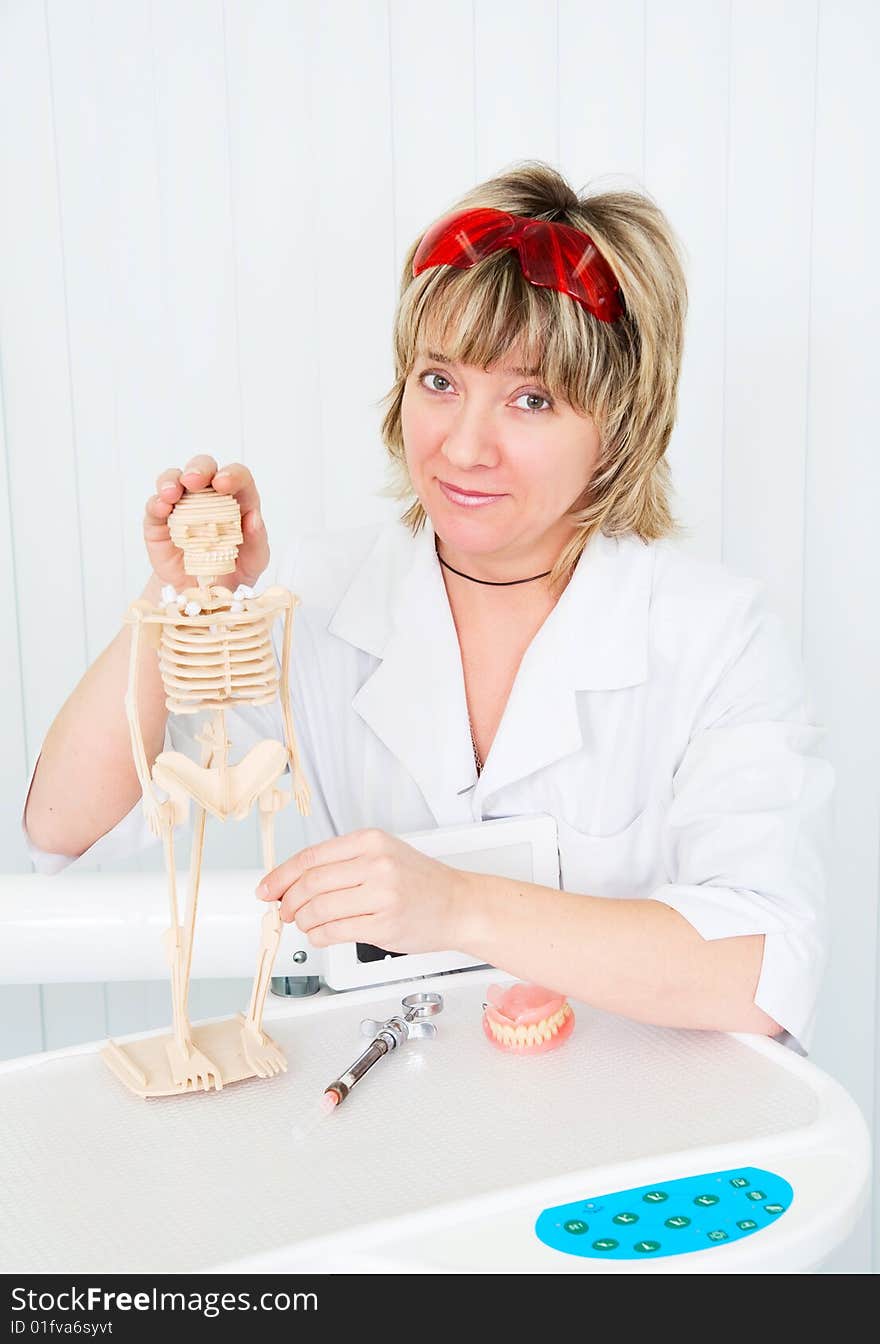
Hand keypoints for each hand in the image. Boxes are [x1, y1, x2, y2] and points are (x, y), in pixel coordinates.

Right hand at [142, 455, 268, 589]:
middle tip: (194, 481)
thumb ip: (258, 541)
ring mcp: (182, 506)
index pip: (237, 476)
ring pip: (173, 478)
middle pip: (203, 467)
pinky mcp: (159, 521)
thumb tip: (254, 518)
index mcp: (237, 500)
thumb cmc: (234, 571)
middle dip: (198, 469)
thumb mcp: (255, 561)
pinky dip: (156, 503)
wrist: (204, 595)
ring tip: (171, 493)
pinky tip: (161, 508)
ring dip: (171, 480)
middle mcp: (208, 496)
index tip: (224, 483)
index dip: (231, 474)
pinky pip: (154, 505)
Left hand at [256, 828, 469, 953]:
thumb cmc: (421, 882)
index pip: (311, 857)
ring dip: (302, 921)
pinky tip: (319, 935)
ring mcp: (381, 895)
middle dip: (288, 901)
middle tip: (284, 911)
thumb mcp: (384, 855)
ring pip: (319, 909)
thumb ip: (343, 864)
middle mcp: (376, 864)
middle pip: (310, 883)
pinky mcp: (384, 924)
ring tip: (304, 924)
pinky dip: (318, 937)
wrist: (460, 905)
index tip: (267, 888)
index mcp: (370, 841)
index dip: (281, 875)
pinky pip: (335, 932)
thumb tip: (293, 881)